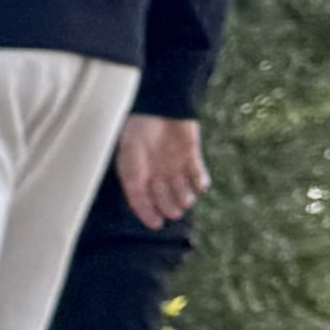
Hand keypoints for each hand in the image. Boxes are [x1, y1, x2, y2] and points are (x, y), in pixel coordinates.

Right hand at [114, 114, 204, 229]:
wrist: (159, 104)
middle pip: (162, 198)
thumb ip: (132, 179)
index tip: (156, 225)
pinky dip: (200, 183)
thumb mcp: (129, 156)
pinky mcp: (190, 156)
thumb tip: (137, 201)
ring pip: (181, 190)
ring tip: (185, 201)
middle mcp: (155, 173)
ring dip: (184, 197)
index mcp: (136, 174)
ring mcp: (173, 165)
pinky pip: (197, 175)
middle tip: (174, 212)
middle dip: (168, 207)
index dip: (147, 214)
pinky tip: (201, 187)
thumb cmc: (138, 129)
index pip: (140, 200)